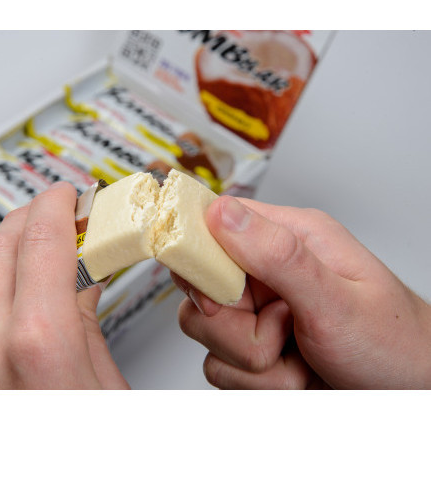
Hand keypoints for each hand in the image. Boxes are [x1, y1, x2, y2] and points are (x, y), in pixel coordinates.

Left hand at [0, 182, 128, 388]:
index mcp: (38, 343)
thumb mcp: (106, 384)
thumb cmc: (86, 468)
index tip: (65, 197)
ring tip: (17, 252)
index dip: (56, 206)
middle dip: (28, 221)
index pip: (42, 240)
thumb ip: (86, 322)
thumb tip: (82, 279)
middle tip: (51, 218)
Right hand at [175, 196, 430, 388]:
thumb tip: (222, 213)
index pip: (213, 224)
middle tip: (282, 331)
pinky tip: (294, 374)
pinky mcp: (252, 347)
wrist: (410, 397)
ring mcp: (257, 312)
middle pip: (201, 287)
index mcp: (290, 237)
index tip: (222, 297)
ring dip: (252, 362)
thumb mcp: (337, 300)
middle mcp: (268, 271)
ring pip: (205, 332)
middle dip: (236, 327)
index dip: (202, 259)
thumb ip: (277, 255)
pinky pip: (219, 366)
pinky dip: (257, 383)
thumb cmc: (395, 344)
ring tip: (298, 357)